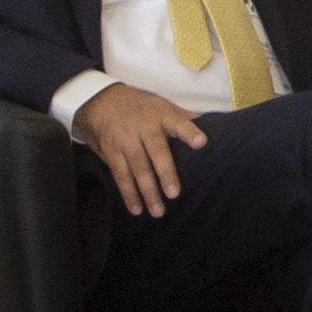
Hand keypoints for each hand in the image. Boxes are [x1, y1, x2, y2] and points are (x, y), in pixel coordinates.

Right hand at [84, 83, 209, 218]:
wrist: (100, 100)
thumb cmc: (139, 106)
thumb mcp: (162, 105)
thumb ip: (184, 118)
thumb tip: (212, 127)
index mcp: (161, 115)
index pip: (179, 123)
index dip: (190, 132)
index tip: (201, 143)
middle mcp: (144, 127)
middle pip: (156, 151)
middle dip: (165, 173)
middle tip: (174, 194)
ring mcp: (126, 140)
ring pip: (138, 167)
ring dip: (147, 191)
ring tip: (157, 210)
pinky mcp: (111, 152)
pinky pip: (121, 175)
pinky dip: (128, 193)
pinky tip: (136, 208)